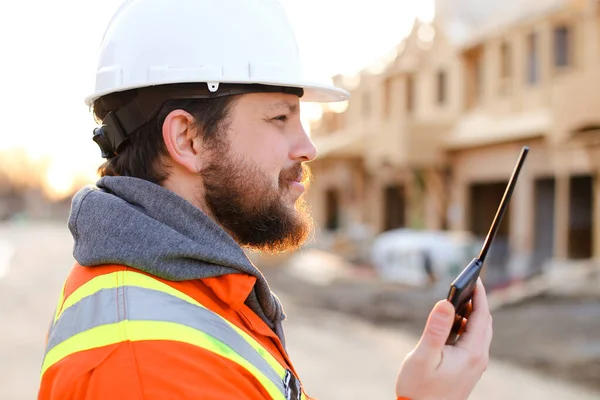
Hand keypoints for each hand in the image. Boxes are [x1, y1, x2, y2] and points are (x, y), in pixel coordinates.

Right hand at [396, 278, 492, 399]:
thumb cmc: (419, 389)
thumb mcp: (423, 357)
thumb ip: (436, 328)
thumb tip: (446, 301)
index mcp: (471, 353)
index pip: (481, 315)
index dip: (479, 294)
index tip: (477, 275)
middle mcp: (478, 359)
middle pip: (484, 322)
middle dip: (477, 301)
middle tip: (468, 282)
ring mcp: (474, 365)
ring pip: (480, 332)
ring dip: (472, 313)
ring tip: (459, 298)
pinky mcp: (468, 369)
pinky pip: (474, 341)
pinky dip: (467, 326)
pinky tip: (452, 323)